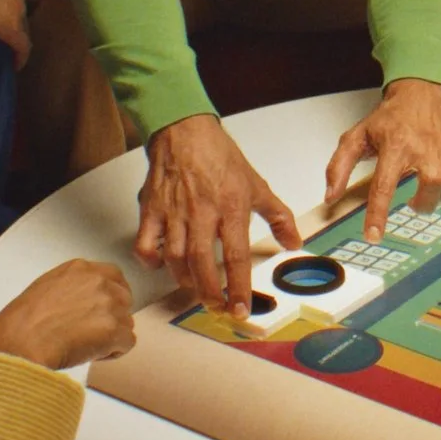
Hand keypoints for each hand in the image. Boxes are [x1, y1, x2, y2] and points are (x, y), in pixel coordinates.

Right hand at [0, 259, 135, 369]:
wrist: (19, 345)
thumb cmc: (20, 324)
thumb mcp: (44, 288)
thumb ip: (70, 288)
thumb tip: (81, 302)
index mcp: (79, 269)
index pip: (113, 276)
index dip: (110, 296)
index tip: (102, 310)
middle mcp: (98, 281)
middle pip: (124, 299)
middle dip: (112, 317)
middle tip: (90, 333)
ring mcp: (108, 304)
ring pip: (126, 322)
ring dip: (111, 336)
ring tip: (85, 346)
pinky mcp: (114, 329)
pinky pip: (127, 343)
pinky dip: (113, 353)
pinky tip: (92, 355)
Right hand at [134, 115, 301, 317]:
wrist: (184, 130)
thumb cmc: (219, 156)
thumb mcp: (256, 184)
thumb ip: (278, 216)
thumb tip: (294, 242)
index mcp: (230, 207)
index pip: (236, 256)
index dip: (239, 287)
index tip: (240, 309)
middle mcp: (201, 212)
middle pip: (202, 263)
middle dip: (210, 292)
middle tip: (217, 306)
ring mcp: (173, 212)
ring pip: (175, 258)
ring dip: (185, 280)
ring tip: (196, 289)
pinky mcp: (151, 209)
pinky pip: (146, 244)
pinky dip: (151, 261)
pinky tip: (161, 265)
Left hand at [323, 79, 440, 243]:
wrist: (420, 95)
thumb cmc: (390, 118)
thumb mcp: (357, 136)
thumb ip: (339, 166)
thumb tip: (331, 195)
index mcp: (394, 147)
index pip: (384, 188)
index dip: (378, 216)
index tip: (374, 236)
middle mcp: (423, 151)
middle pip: (426, 195)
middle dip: (418, 206)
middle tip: (411, 202)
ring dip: (435, 200)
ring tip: (426, 191)